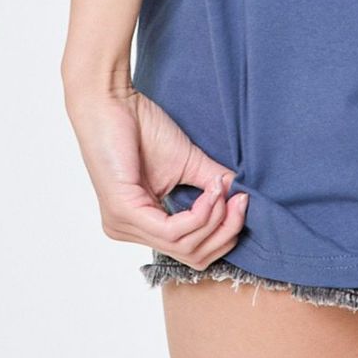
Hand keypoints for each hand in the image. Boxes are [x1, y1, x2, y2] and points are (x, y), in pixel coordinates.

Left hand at [64, 82, 248, 270]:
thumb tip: (244, 198)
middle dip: (224, 231)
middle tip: (240, 201)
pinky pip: (172, 230)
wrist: (113, 102)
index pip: (190, 253)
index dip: (223, 234)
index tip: (242, 202)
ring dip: (214, 217)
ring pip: (185, 245)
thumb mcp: (187, 162)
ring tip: (221, 188)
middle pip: (192, 256)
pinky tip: (210, 190)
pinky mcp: (123, 212)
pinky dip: (200, 213)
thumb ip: (212, 184)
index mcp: (140, 224)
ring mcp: (123, 226)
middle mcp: (128, 231)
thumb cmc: (141, 126)